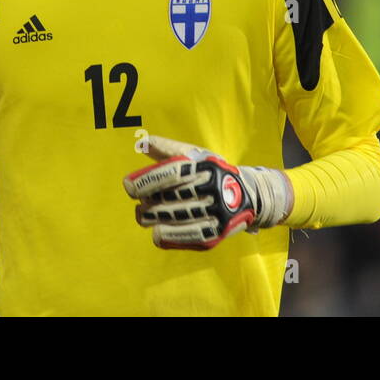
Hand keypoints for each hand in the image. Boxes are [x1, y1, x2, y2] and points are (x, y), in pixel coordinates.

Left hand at [122, 135, 290, 249]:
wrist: (250, 194)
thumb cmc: (212, 172)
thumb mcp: (195, 156)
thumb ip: (168, 150)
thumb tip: (142, 142)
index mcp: (206, 166)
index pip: (170, 174)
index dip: (146, 181)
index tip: (128, 186)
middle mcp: (214, 188)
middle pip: (171, 198)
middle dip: (148, 202)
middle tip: (140, 204)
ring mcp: (217, 212)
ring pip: (176, 218)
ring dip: (154, 219)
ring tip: (143, 216)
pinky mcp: (219, 232)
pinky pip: (188, 236)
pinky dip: (169, 236)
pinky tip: (156, 234)